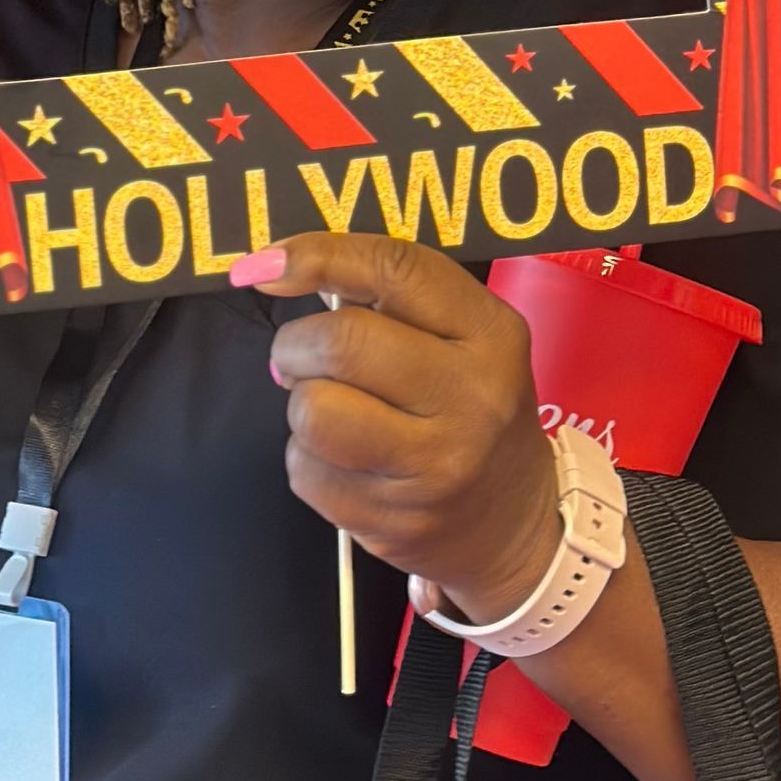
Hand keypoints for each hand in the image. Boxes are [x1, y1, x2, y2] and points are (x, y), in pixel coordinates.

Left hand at [236, 232, 561, 625]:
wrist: (513, 525)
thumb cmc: (471, 408)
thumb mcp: (466, 338)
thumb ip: (396, 297)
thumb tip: (279, 267)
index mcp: (490, 334)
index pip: (395, 270)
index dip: (319, 256)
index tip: (267, 263)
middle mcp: (471, 398)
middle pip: (342, 342)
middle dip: (296, 343)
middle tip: (299, 355)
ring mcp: (434, 466)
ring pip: (313, 410)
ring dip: (300, 402)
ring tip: (326, 407)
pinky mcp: (394, 521)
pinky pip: (305, 471)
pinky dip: (306, 457)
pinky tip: (342, 459)